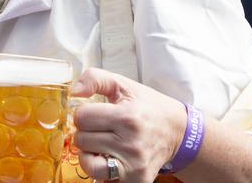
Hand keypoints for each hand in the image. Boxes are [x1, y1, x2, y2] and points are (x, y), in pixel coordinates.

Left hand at [71, 68, 186, 181]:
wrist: (178, 132)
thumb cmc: (148, 107)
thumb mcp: (124, 85)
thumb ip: (95, 79)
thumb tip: (73, 92)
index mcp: (127, 117)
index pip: (82, 117)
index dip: (84, 113)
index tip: (95, 113)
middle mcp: (131, 143)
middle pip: (82, 140)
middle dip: (86, 132)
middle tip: (101, 128)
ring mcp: (134, 165)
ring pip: (88, 163)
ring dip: (89, 153)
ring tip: (100, 145)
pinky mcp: (137, 180)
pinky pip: (103, 178)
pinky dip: (101, 168)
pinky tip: (110, 157)